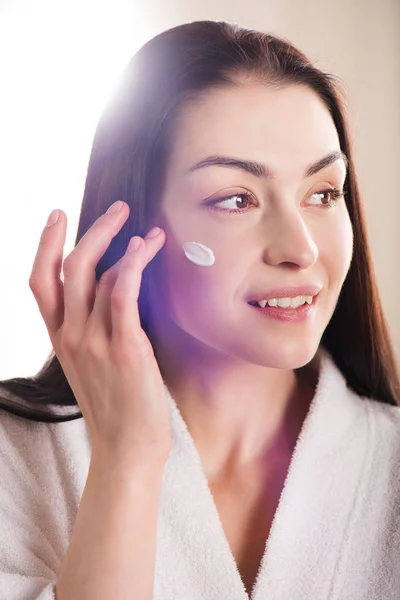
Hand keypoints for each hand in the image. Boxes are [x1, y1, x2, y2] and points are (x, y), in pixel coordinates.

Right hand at [29, 201, 170, 466]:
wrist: (127, 449)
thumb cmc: (117, 406)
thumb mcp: (94, 363)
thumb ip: (96, 324)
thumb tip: (115, 283)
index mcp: (60, 338)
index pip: (41, 281)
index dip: (46, 244)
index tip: (57, 215)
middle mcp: (71, 336)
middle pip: (71, 267)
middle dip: (93, 230)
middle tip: (119, 208)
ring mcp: (94, 342)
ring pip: (100, 276)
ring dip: (128, 246)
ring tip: (151, 234)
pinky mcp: (123, 348)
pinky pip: (122, 295)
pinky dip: (131, 266)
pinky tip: (145, 249)